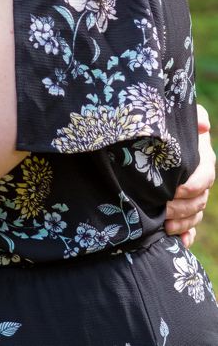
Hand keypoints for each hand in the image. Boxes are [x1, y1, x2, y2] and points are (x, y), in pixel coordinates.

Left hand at [168, 103, 213, 246]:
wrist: (155, 139)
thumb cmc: (169, 127)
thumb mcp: (179, 119)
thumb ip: (194, 117)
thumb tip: (203, 126)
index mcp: (203, 162)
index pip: (205, 177)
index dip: (192, 186)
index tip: (174, 190)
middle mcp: (200, 182)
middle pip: (199, 200)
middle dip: (182, 207)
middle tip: (163, 210)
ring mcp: (194, 197)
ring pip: (195, 215)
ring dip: (183, 223)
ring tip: (165, 227)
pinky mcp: (184, 208)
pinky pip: (190, 226)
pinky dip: (187, 235)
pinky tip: (181, 242)